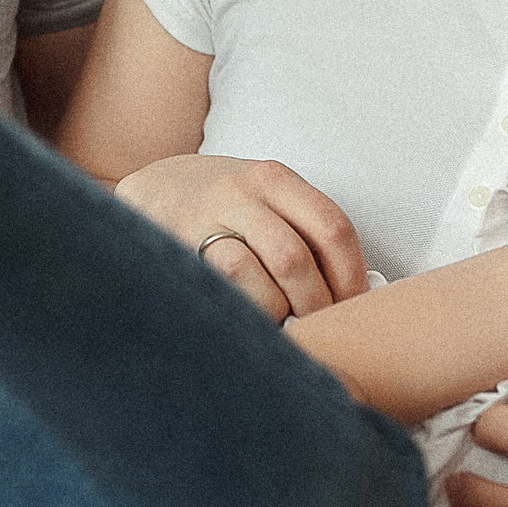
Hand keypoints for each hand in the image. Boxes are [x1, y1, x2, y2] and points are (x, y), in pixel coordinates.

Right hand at [112, 154, 367, 318]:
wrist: (154, 190)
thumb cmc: (228, 207)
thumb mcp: (268, 200)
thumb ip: (305, 232)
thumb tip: (354, 294)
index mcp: (275, 179)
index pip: (332, 227)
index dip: (350, 276)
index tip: (353, 308)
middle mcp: (240, 192)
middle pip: (293, 259)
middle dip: (312, 304)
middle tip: (318, 327)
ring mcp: (202, 221)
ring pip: (247, 275)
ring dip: (271, 312)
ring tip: (280, 325)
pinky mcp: (172, 248)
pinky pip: (211, 288)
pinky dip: (239, 312)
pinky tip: (248, 320)